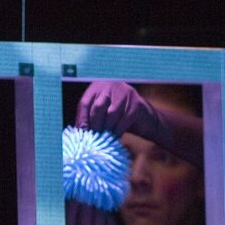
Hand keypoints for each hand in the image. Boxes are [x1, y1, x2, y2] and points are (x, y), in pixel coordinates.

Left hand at [75, 81, 202, 167]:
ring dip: (107, 129)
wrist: (145, 120)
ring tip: (104, 138)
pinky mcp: (136, 103)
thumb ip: (91, 119)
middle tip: (93, 138)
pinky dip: (118, 130)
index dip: (82, 119)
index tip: (81, 133)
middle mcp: (112, 86)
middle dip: (94, 125)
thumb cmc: (119, 119)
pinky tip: (115, 137)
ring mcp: (125, 93)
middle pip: (97, 107)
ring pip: (111, 114)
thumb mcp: (103, 116)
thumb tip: (78, 131)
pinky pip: (124, 120)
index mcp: (99, 87)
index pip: (85, 102)